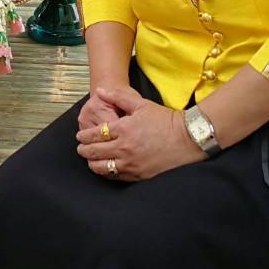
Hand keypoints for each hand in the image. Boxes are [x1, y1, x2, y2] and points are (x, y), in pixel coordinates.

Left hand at [75, 86, 204, 181]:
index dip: (84, 136)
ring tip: (90, 160)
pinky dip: (107, 173)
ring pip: (102, 167)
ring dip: (92, 163)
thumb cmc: (165, 120)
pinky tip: (105, 169)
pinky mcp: (139, 175)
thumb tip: (100, 91)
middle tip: (80, 148)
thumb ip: (118, 96)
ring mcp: (131, 164)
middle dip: (84, 150)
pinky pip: (116, 177)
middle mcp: (124, 148)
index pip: (95, 134)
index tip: (80, 136)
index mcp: (123, 129)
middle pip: (94, 152)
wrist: (188, 139)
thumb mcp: (141, 104)